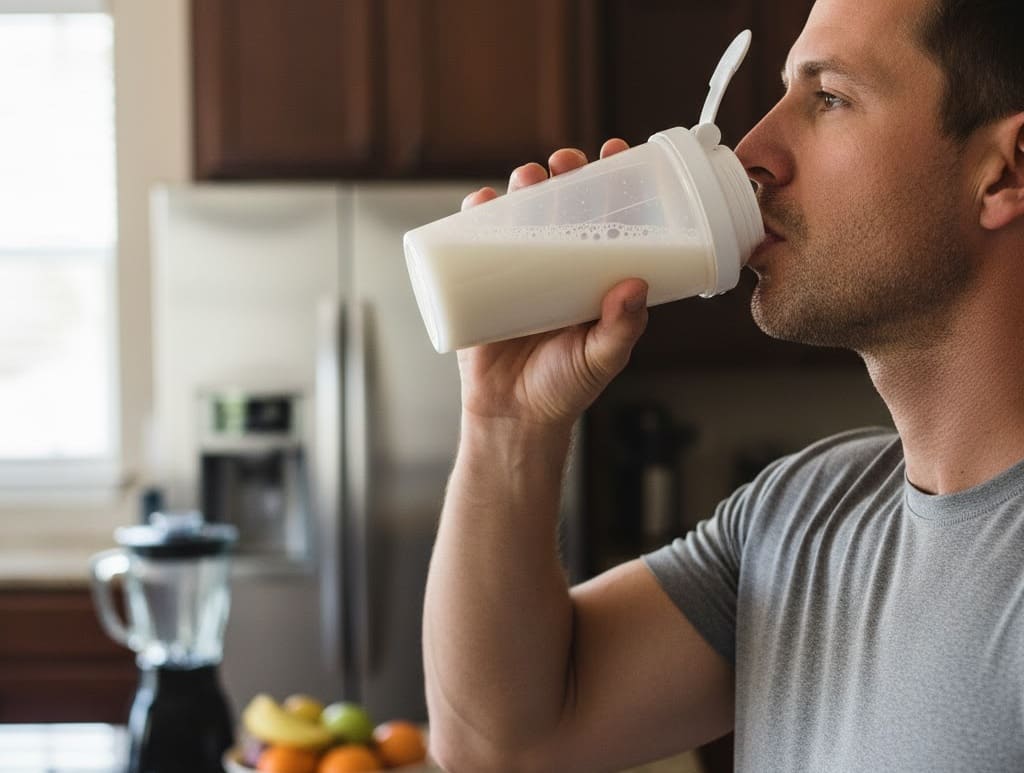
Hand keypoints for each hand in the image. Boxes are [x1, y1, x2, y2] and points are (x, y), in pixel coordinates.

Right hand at [457, 139, 648, 429]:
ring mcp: (517, 271)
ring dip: (522, 184)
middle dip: (564, 173)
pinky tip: (481, 201)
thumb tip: (636, 285)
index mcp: (594, 275)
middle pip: (561, 203)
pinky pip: (472, 242)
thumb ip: (621, 328)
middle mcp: (557, 265)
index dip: (613, 180)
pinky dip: (474, 215)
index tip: (618, 153)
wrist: (512, 419)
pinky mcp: (479, 285)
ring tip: (528, 178)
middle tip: (567, 164)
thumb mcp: (602, 358)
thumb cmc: (564, 390)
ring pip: (519, 214)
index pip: (607, 215)